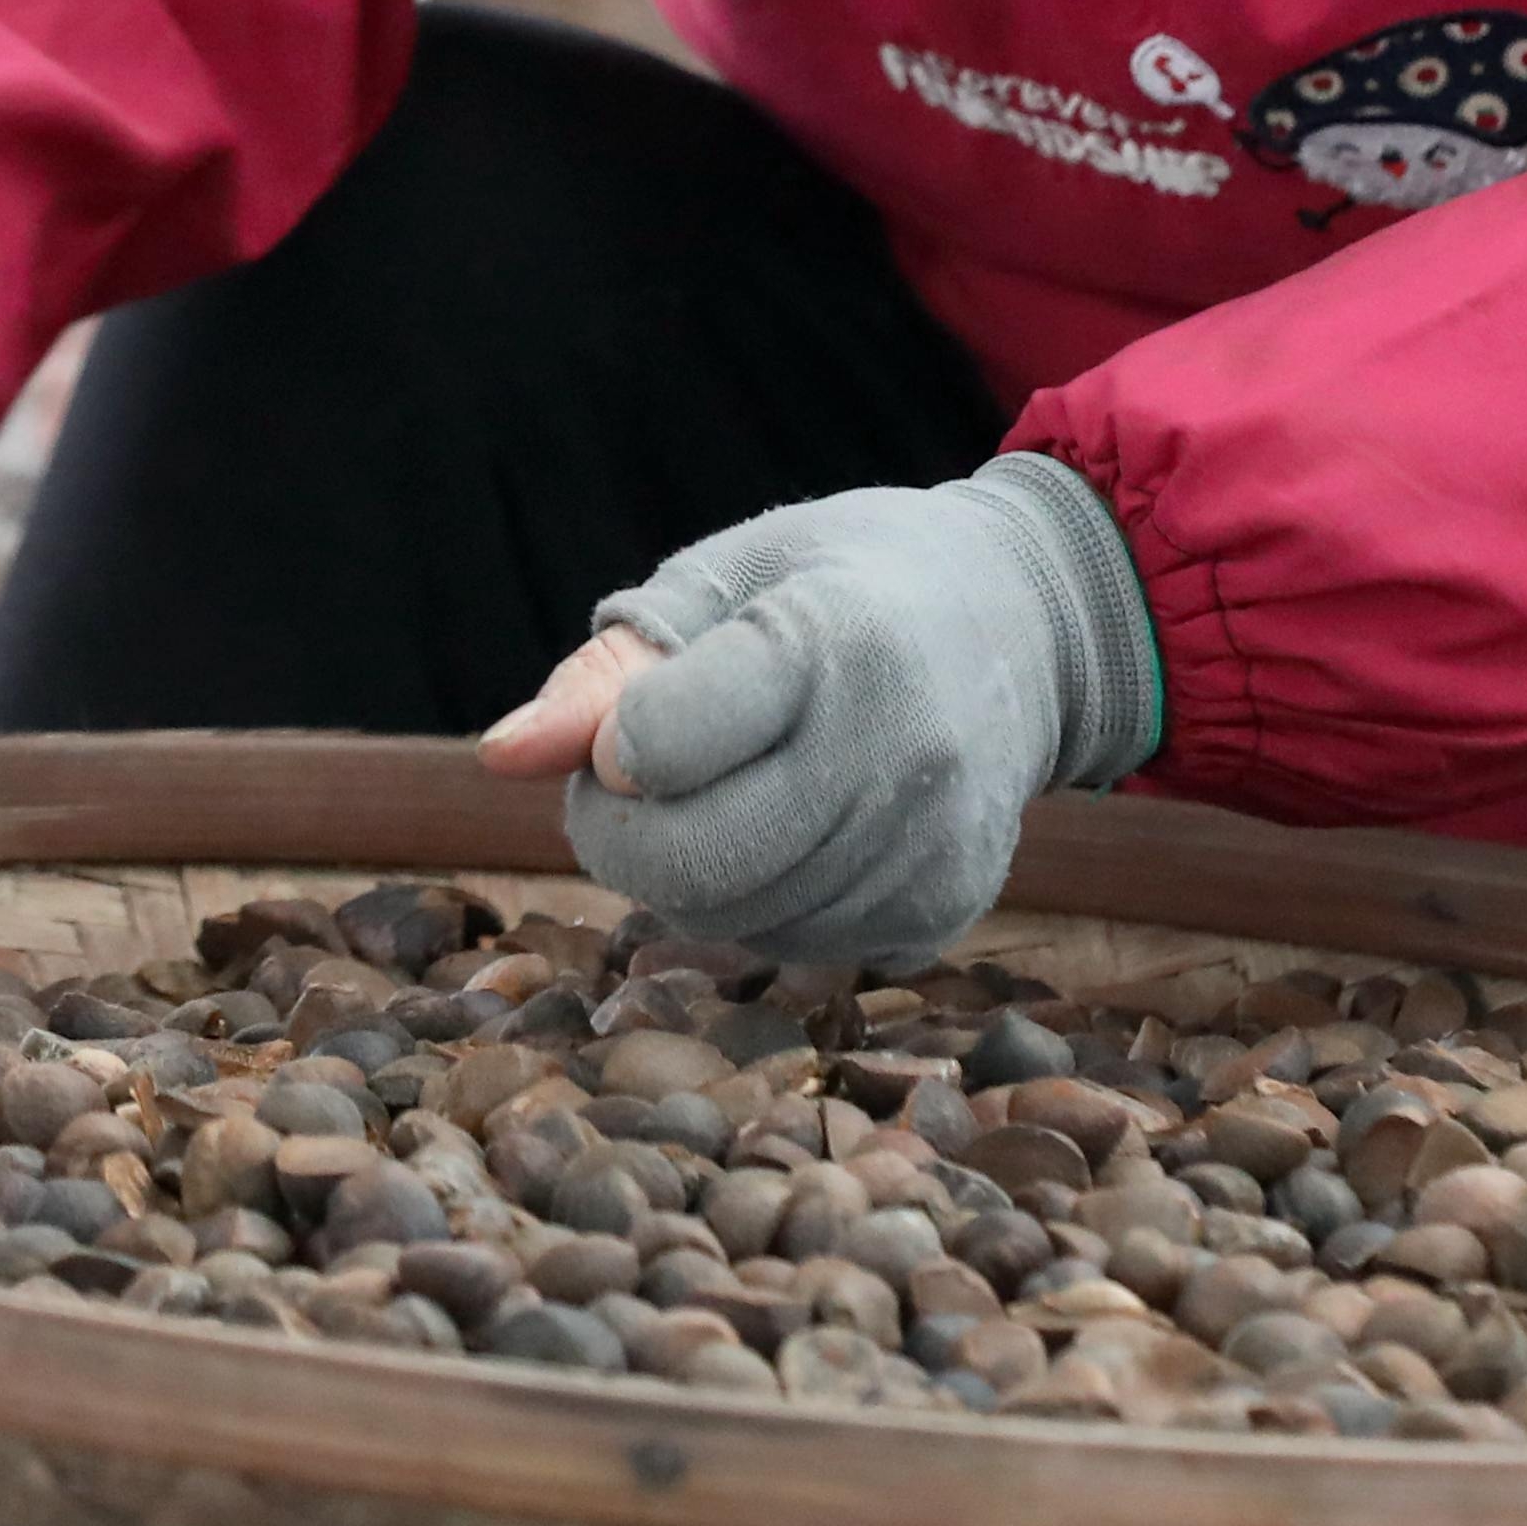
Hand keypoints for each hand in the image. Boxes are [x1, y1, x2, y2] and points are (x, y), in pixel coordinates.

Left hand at [476, 453, 1160, 964]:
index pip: (662, 743)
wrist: (1025, 624)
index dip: (615, 748)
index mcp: (831, 640)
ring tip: (734, 788)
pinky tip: (800, 831)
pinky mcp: (943, 908)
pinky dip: (765, 905)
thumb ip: (610, 669)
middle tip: (637, 780)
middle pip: (688, 863)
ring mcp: (928, 842)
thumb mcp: (729, 578)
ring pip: (734, 920)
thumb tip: (501, 757)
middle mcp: (896, 751)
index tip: (630, 728)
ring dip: (695, 874)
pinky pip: (797, 948)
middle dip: (624, 834)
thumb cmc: (844, 584)